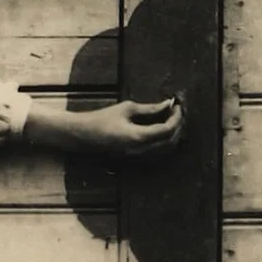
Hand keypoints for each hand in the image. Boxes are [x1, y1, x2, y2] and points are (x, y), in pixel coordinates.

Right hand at [23, 97, 183, 155]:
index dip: (176, 117)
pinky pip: (158, 151)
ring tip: (172, 117)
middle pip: (170, 141)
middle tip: (177, 110)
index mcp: (138, 137)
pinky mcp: (137, 157)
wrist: (84, 135)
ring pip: (166, 148)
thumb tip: (167, 104)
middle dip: (178, 125)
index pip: (167, 130)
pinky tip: (162, 127)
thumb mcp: (126, 109)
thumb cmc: (102, 119)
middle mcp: (141, 151)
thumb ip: (149, 108)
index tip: (177, 105)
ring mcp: (139, 157)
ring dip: (173, 134)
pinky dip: (165, 140)